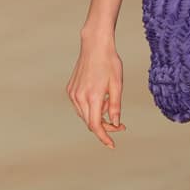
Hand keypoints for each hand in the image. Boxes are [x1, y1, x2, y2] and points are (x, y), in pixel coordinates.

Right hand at [66, 34, 125, 148]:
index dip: (104, 137)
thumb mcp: (117, 83)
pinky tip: (99, 95)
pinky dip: (90, 106)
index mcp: (93, 96)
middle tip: (119, 124)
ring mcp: (73, 94)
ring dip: (97, 115)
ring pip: (84, 115)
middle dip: (104, 126)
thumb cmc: (109, 61)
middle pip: (90, 122)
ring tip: (109, 100)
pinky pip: (80, 106)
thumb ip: (116, 105)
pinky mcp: (70, 89)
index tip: (112, 144)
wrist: (95, 45)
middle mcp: (79, 97)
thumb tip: (115, 123)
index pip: (95, 126)